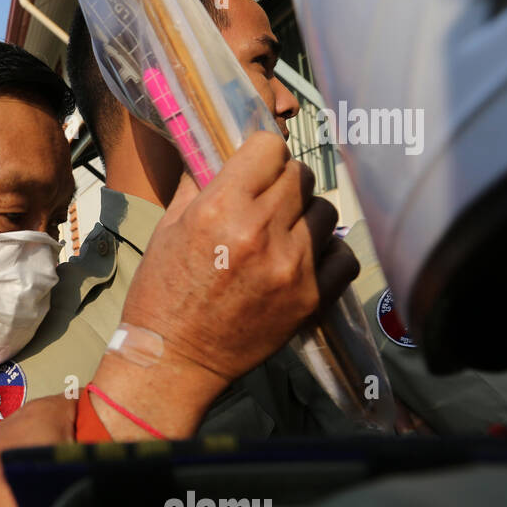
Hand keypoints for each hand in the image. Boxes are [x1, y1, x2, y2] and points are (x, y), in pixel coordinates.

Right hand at [124, 132, 356, 387]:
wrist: (174, 360)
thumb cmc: (163, 293)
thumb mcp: (167, 228)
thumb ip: (198, 183)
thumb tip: (221, 149)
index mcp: (219, 208)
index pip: (270, 147)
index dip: (261, 156)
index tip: (254, 170)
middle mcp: (259, 231)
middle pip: (300, 175)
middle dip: (283, 183)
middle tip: (266, 204)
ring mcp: (291, 266)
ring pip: (325, 210)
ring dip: (306, 217)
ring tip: (283, 235)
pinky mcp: (311, 297)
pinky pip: (343, 254)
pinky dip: (328, 253)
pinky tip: (304, 260)